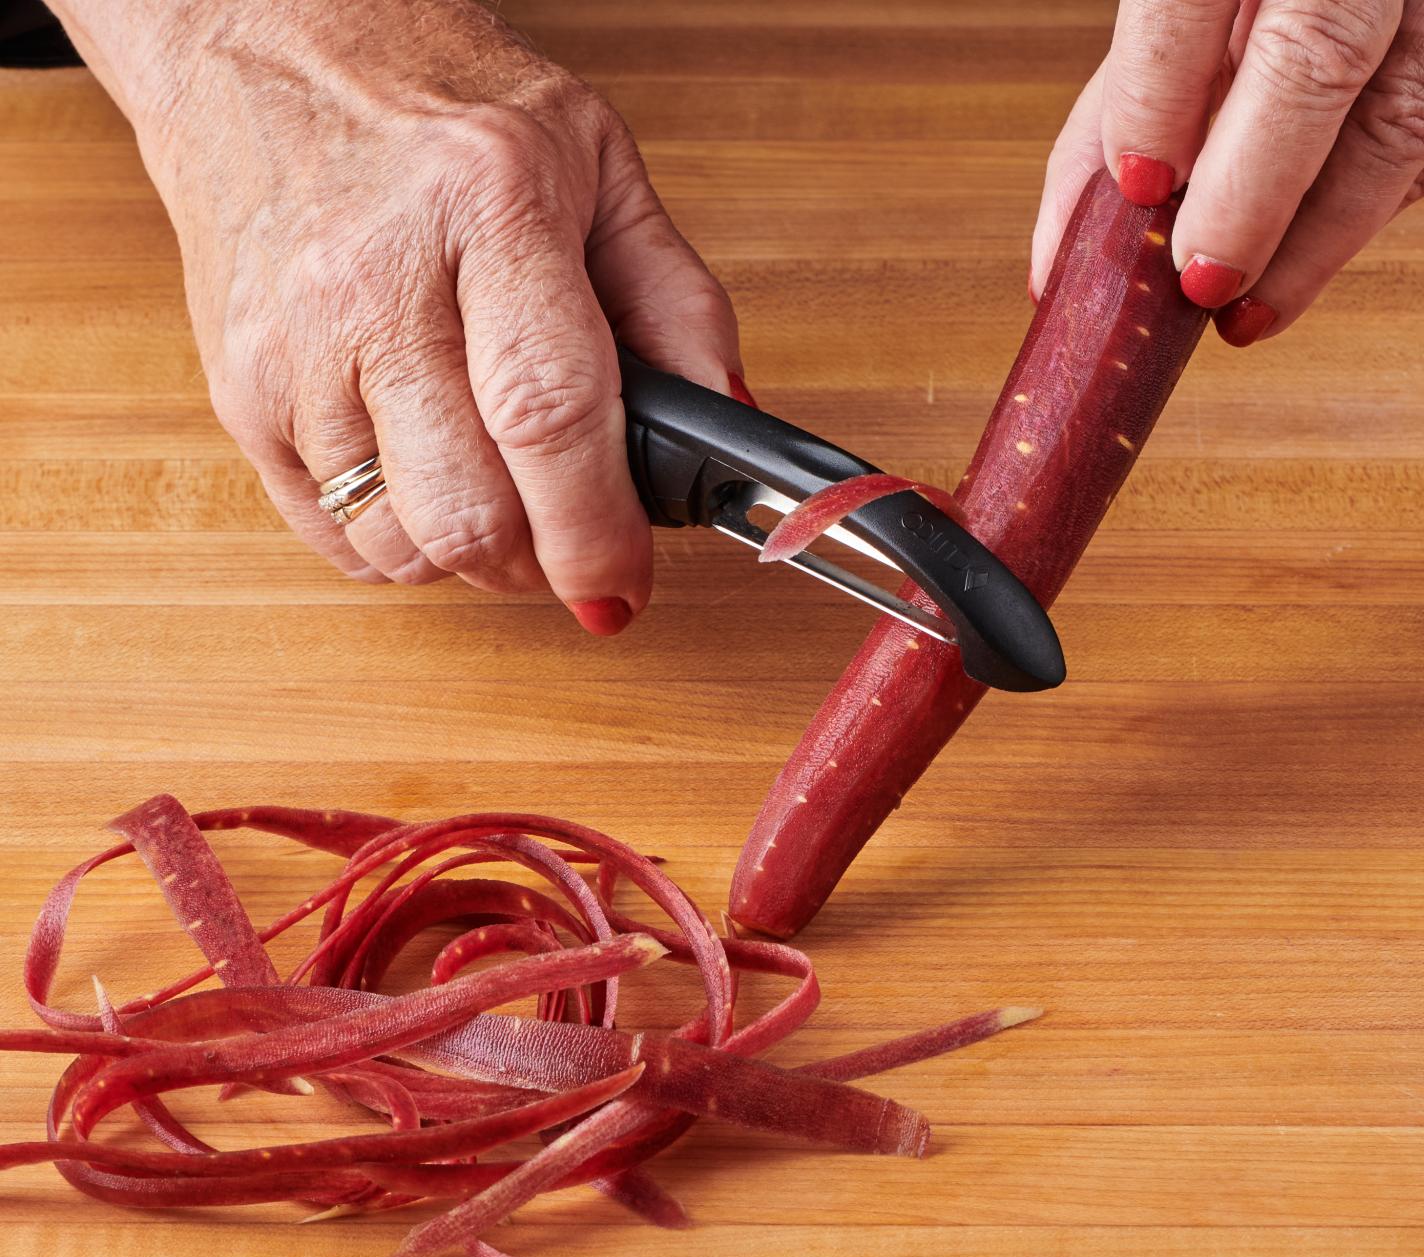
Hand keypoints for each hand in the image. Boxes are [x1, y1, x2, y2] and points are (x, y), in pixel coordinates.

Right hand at [51, 0, 745, 631]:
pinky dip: (400, 545)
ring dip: (474, 560)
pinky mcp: (238, 388)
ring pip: (399, 541)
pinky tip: (433, 485)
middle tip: (577, 546)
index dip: (597, 528)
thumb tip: (730, 428)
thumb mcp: (599, 164)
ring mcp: (291, 340)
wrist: (270, 44)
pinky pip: (333, 533)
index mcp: (487, 205)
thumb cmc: (443, 101)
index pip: (549, 413)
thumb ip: (678, 303)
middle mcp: (374, 276)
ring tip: (508, 502)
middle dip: (543, 563)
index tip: (626, 581)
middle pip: (468, 506)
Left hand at [1033, 0, 1423, 345]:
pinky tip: (1346, 207)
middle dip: (1258, 198)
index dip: (1161, 92)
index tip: (1139, 189)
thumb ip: (1135, 102)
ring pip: (1421, 114)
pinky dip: (1400, 188)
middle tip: (1206, 287)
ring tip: (1259, 293)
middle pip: (1323, 55)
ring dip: (1331, 228)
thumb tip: (1066, 260)